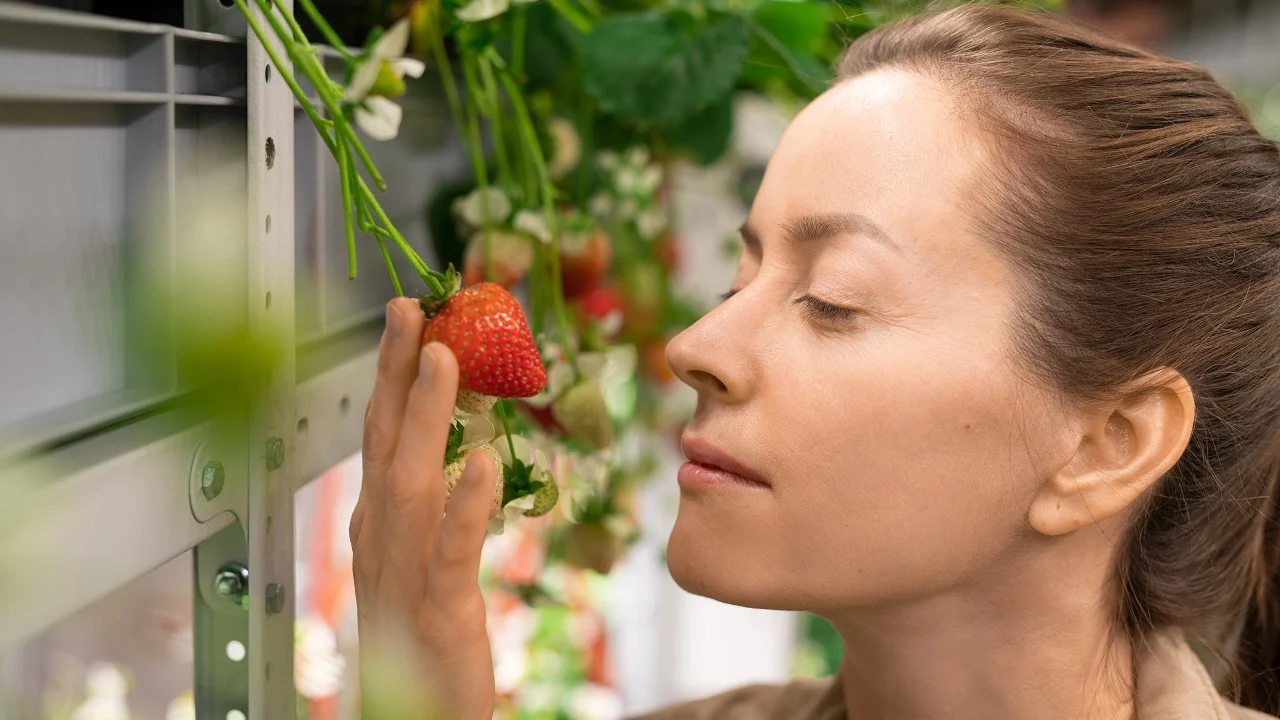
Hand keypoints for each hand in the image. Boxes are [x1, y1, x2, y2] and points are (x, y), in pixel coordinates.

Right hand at [350, 297, 497, 718]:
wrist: (414, 719)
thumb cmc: (420, 641)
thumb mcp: (417, 561)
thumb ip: (429, 507)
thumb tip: (453, 455)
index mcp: (378, 524)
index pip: (380, 434)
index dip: (390, 374)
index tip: (407, 318)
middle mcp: (379, 539)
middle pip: (383, 442)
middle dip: (394, 372)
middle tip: (410, 308)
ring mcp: (402, 573)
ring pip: (410, 482)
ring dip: (423, 417)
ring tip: (444, 359)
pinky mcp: (438, 609)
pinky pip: (451, 550)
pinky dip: (465, 504)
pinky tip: (485, 462)